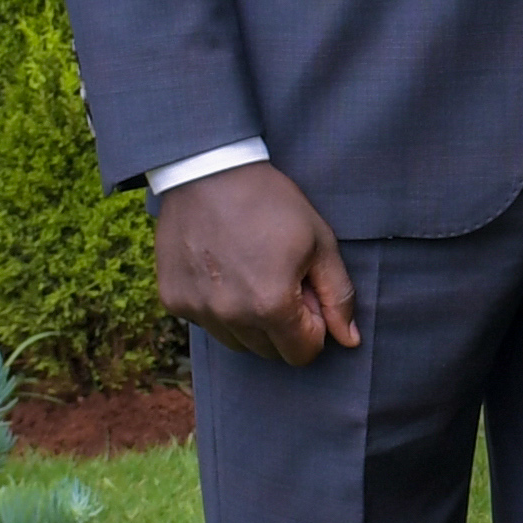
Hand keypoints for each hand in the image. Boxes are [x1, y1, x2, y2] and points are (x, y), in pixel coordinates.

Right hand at [158, 162, 355, 364]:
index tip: (306, 293)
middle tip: (280, 278)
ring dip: (250, 320)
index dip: (313, 326)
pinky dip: (218, 306)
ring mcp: (196, 310)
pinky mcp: (172, 300)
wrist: (207, 169)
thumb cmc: (271, 202)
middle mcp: (229, 316)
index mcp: (270, 305)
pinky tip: (222, 268)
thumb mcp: (319, 242)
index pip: (302, 354)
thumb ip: (337, 296)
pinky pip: (206, 322)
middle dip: (283, 326)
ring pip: (236, 342)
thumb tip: (349, 340)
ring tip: (251, 272)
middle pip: (269, 352)